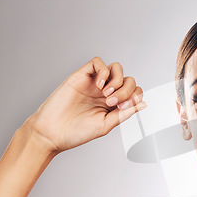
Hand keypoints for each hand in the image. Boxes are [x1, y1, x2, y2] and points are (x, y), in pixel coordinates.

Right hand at [24, 57, 146, 152]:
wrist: (52, 132)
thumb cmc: (76, 132)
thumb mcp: (106, 125)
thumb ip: (125, 113)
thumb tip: (144, 104)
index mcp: (114, 105)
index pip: (134, 92)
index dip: (134, 97)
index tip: (122, 108)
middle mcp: (106, 92)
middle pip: (128, 80)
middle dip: (125, 91)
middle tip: (112, 103)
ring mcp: (94, 83)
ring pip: (116, 68)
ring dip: (117, 80)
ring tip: (106, 94)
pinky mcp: (81, 76)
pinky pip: (97, 63)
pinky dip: (103, 71)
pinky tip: (99, 85)